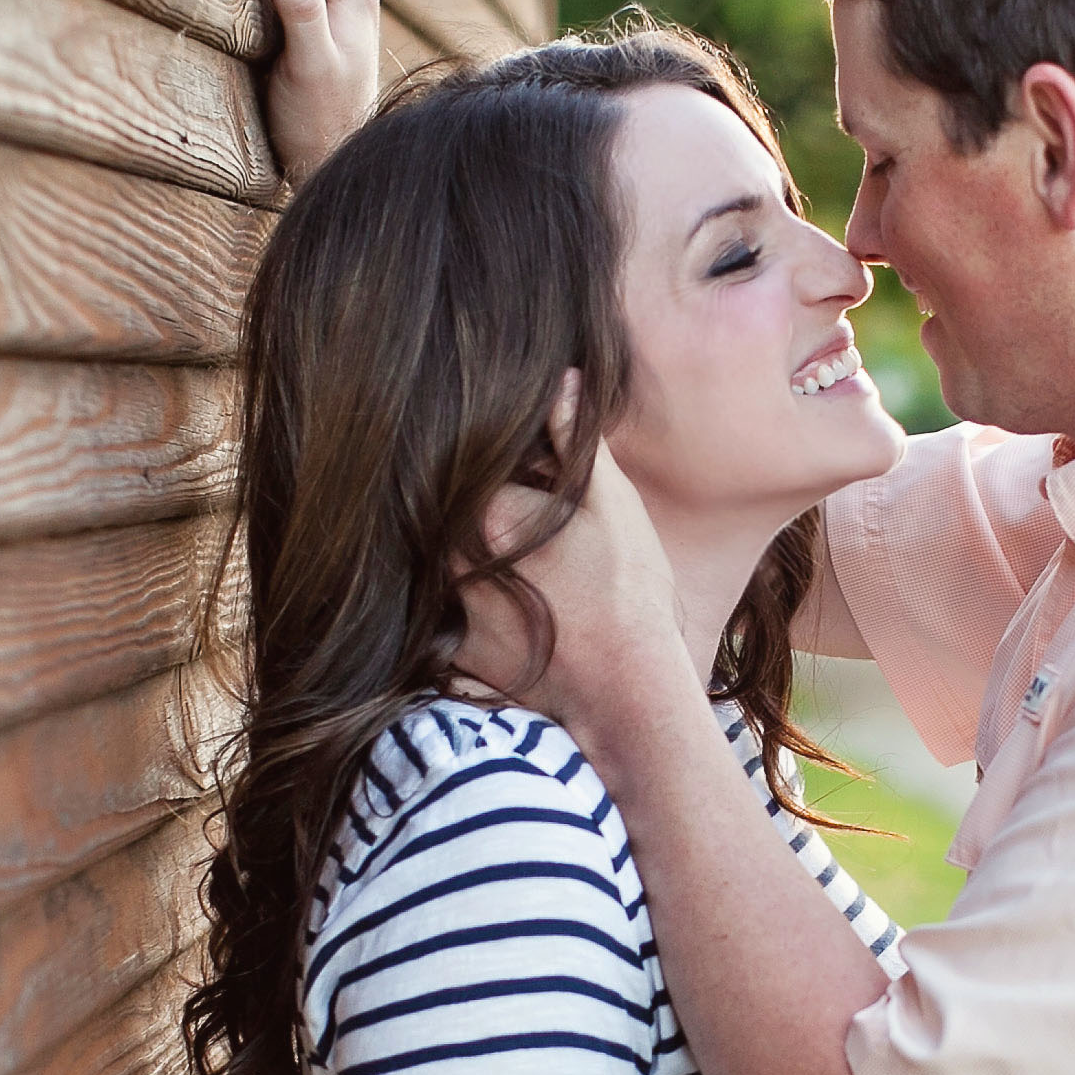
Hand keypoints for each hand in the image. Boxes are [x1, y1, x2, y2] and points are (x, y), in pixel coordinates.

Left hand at [453, 419, 702, 739]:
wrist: (626, 693)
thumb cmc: (627, 592)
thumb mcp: (611, 503)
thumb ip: (574, 440)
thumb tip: (560, 380)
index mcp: (484, 509)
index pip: (472, 465)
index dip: (507, 470)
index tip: (534, 482)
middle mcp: (451, 557)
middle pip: (451, 514)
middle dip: (484, 513)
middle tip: (539, 536)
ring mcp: (449, 606)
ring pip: (448, 563)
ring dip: (473, 557)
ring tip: (534, 573)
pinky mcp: (455, 651)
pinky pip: (448, 613)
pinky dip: (471, 604)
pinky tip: (519, 612)